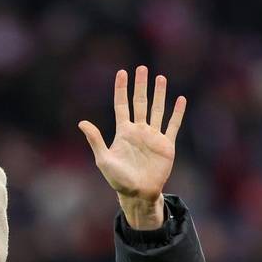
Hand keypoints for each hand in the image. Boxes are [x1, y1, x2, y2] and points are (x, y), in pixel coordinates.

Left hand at [78, 66, 186, 225]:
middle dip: (140, 86)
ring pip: (157, 110)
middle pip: (139, 103)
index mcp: (123, 133)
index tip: (121, 72)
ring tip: (160, 78)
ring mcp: (153, 136)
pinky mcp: (166, 145)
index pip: (121, 105)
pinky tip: (180, 99)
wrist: (138, 193)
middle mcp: (138, 131)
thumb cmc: (118, 179)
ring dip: (159, 94)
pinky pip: (172, 125)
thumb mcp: (104, 159)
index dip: (121, 89)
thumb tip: (82, 122)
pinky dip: (177, 113)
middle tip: (141, 68)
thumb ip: (95, 140)